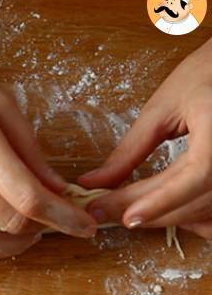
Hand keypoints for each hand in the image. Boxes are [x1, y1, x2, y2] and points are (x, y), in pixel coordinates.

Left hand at [79, 39, 211, 238]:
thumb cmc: (206, 74)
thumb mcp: (162, 108)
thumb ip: (129, 150)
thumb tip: (93, 182)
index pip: (197, 175)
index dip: (161, 201)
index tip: (126, 217)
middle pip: (196, 199)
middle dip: (148, 211)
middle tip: (105, 211)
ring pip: (207, 212)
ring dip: (166, 218)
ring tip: (128, 211)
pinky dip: (194, 219)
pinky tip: (169, 212)